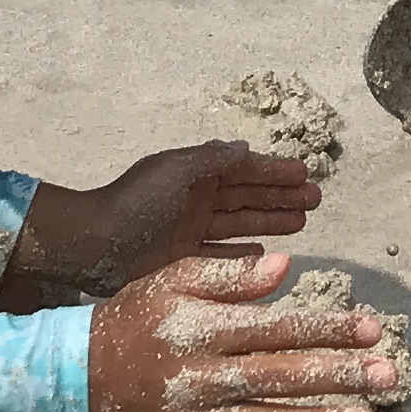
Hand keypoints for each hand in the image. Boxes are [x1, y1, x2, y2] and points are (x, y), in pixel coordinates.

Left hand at [13, 139, 322, 296]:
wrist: (93, 246)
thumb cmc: (135, 204)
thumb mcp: (177, 172)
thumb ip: (214, 160)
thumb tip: (246, 150)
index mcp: (195, 176)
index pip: (245, 171)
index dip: (276, 172)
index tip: (307, 173)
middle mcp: (196, 202)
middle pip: (249, 197)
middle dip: (282, 197)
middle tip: (316, 200)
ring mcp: (191, 232)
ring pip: (242, 224)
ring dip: (271, 222)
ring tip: (302, 223)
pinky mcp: (184, 261)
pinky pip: (223, 255)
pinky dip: (244, 253)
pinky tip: (265, 253)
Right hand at [86, 251, 390, 411]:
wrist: (73, 375)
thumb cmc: (131, 319)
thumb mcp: (170, 281)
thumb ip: (227, 276)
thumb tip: (285, 267)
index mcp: (206, 330)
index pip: (278, 328)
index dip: (326, 328)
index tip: (370, 328)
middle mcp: (206, 377)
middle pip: (281, 376)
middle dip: (337, 375)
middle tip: (387, 374)